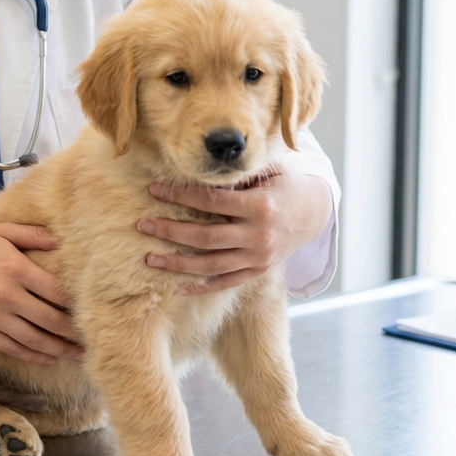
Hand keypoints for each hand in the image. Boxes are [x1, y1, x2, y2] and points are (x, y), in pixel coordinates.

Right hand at [0, 223, 83, 364]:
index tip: (91, 309)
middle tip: (92, 339)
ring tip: (79, 355)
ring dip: (60, 349)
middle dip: (73, 331)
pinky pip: (13, 348)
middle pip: (50, 319)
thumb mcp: (0, 231)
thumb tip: (62, 241)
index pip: (55, 291)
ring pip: (34, 339)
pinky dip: (34, 355)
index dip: (76, 303)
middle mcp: (6, 295)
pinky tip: (50, 357)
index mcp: (15, 268)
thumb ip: (32, 235)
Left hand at [138, 170, 332, 294]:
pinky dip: (200, 287)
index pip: (212, 202)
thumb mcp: (266, 171)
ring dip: (178, 263)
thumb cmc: (283, 184)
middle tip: (143, 225)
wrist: (313, 212)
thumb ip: (236, 174)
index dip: (181, 196)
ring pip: (212, 265)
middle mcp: (259, 236)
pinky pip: (225, 283)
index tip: (154, 189)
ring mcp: (259, 258)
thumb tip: (196, 167)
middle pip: (206, 237)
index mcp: (261, 206)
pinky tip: (175, 287)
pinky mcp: (258, 272)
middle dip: (171, 231)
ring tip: (150, 258)